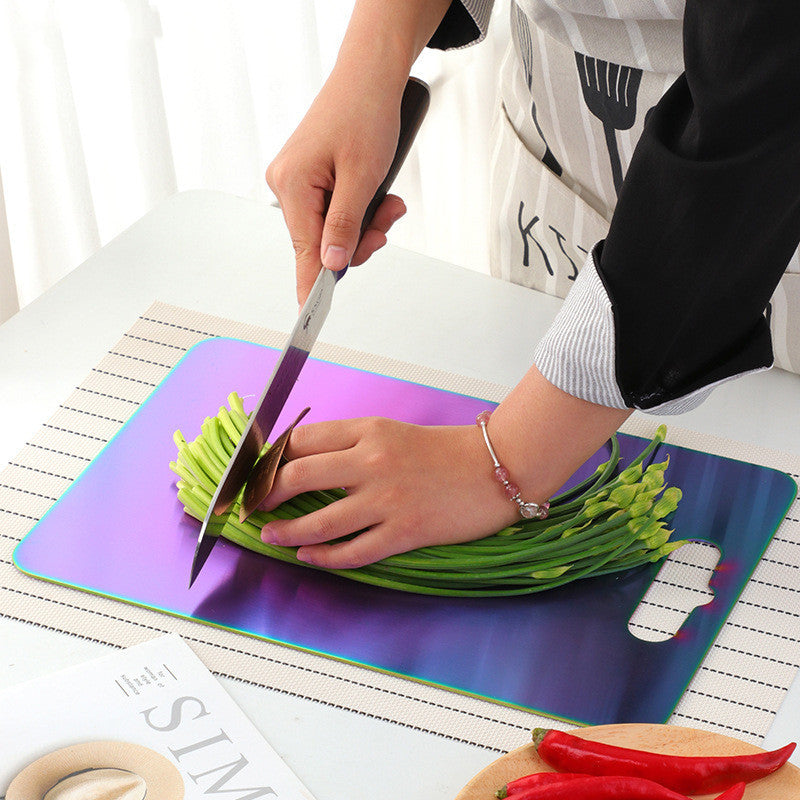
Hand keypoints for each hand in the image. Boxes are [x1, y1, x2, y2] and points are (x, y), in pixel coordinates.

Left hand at [257, 367, 632, 568]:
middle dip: (264, 493)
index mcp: (368, 430)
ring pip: (318, 521)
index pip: (301, 440)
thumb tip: (305, 461)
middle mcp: (371, 461)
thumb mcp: (392, 431)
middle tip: (252, 504)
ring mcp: (386, 499)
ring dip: (285, 531)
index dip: (270, 458)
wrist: (497, 467)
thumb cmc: (447, 450)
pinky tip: (308, 555)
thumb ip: (351, 443)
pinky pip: (351, 551)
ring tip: (269, 534)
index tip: (257, 471)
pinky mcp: (404, 532)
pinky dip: (322, 556)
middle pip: (297, 476)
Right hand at [266, 68, 407, 304]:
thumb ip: (345, 226)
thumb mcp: (363, 178)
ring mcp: (296, 182)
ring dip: (364, 223)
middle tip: (388, 220)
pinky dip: (358, 210)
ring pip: (331, 228)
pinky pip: (333, 210)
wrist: (370, 75)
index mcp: (292, 186)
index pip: (304, 252)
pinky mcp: (309, 177)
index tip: (309, 318)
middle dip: (359, 238)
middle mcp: (286, 186)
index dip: (312, 286)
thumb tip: (331, 265)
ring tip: (389, 201)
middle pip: (321, 242)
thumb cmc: (365, 114)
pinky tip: (378, 195)